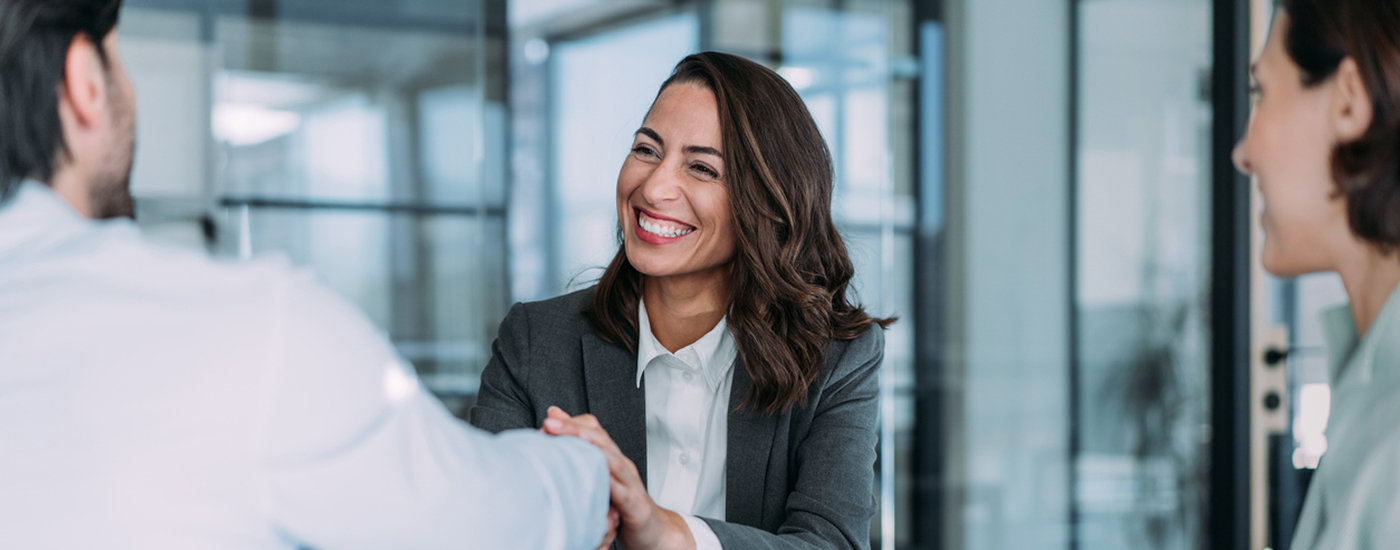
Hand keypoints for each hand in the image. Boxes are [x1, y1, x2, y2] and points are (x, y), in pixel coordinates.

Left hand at [543, 406, 695, 549]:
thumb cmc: (623, 504)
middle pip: (601, 440)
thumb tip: (558, 428)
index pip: (594, 430)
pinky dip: (611, 485)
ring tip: (575, 438)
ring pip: (613, 461)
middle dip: (575, 429)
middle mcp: (622, 467)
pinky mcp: (636, 506)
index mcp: (612, 458)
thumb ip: (582, 455)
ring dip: (593, 449)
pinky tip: (598, 479)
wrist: (654, 529)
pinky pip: (623, 494)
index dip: (572, 422)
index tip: (549, 419)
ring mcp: (631, 485)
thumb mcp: (600, 477)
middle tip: (550, 424)